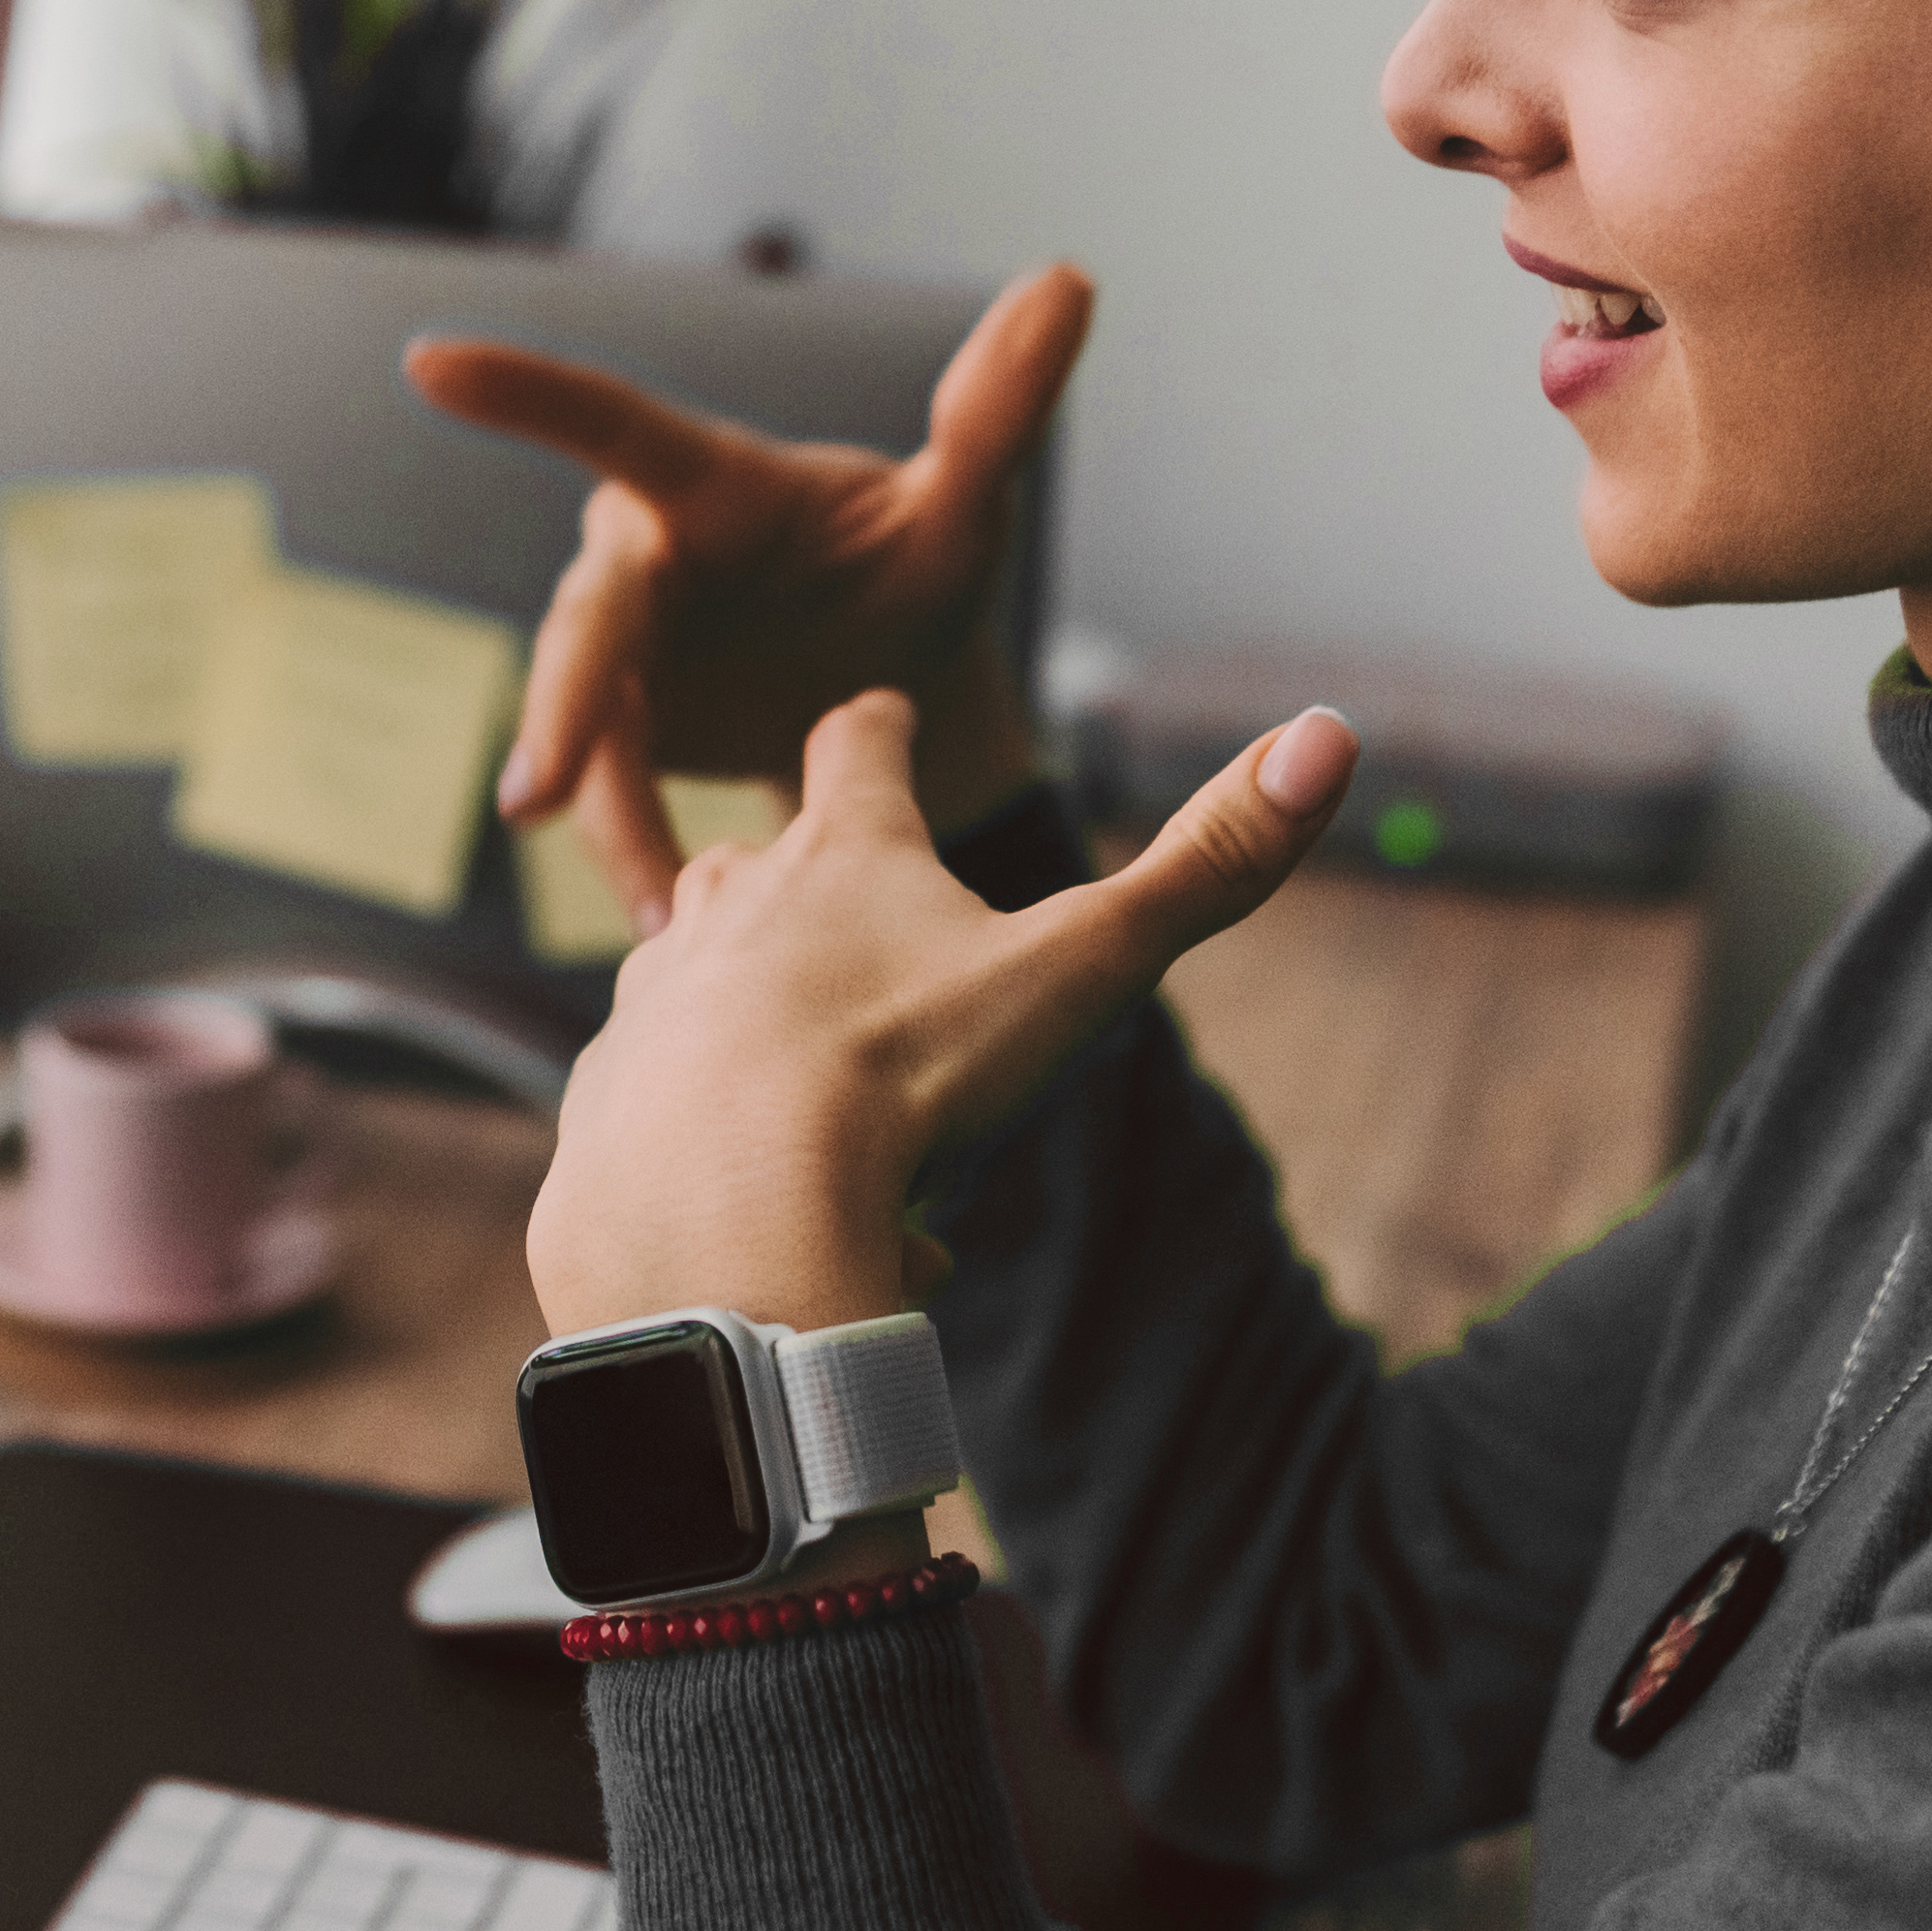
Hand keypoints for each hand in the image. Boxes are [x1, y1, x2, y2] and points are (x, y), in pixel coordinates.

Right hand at [407, 262, 1089, 930]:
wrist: (895, 687)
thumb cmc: (911, 563)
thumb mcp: (964, 502)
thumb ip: (997, 408)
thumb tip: (1071, 278)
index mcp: (709, 482)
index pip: (613, 425)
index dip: (526, 392)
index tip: (428, 362)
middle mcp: (644, 558)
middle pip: (586, 624)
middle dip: (561, 706)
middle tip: (538, 792)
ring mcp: (621, 651)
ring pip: (582, 729)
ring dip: (609, 815)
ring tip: (666, 906)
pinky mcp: (618, 731)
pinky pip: (606, 797)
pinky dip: (639, 856)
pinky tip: (679, 923)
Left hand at [529, 690, 1352, 1336]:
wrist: (719, 1210)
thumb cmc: (906, 1074)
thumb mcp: (1080, 967)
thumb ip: (1207, 866)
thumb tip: (1334, 734)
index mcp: (838, 855)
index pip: (853, 745)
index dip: (874, 728)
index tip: (879, 716)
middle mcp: (724, 907)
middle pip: (753, 865)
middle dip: (797, 894)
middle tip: (861, 956)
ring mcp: (648, 1004)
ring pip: (702, 997)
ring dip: (755, 1039)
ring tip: (822, 1114)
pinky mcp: (597, 1108)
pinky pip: (668, 1125)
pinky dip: (719, 1158)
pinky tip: (773, 1215)